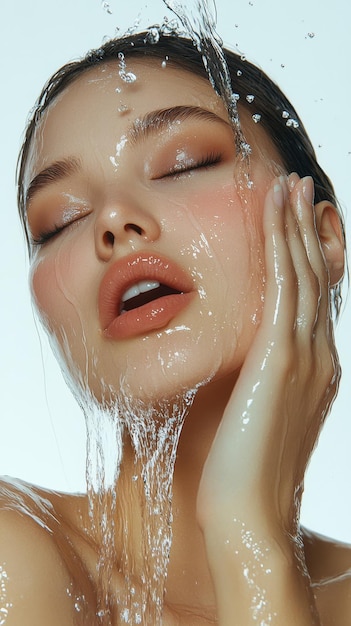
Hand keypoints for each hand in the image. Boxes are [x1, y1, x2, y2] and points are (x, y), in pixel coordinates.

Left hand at [197, 173, 339, 533]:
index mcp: (316, 370)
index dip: (310, 258)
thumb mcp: (260, 416)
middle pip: (317, 278)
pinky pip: (286, 285)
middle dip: (308, 230)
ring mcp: (306, 355)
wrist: (248, 514)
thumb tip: (245, 363)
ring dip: (297, 226)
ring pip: (305, 273)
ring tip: (290, 187)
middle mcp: (320, 356)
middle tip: (300, 190)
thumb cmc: (243, 471)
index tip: (299, 226)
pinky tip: (277, 212)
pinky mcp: (281, 357)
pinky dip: (284, 244)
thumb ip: (261, 381)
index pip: (316, 300)